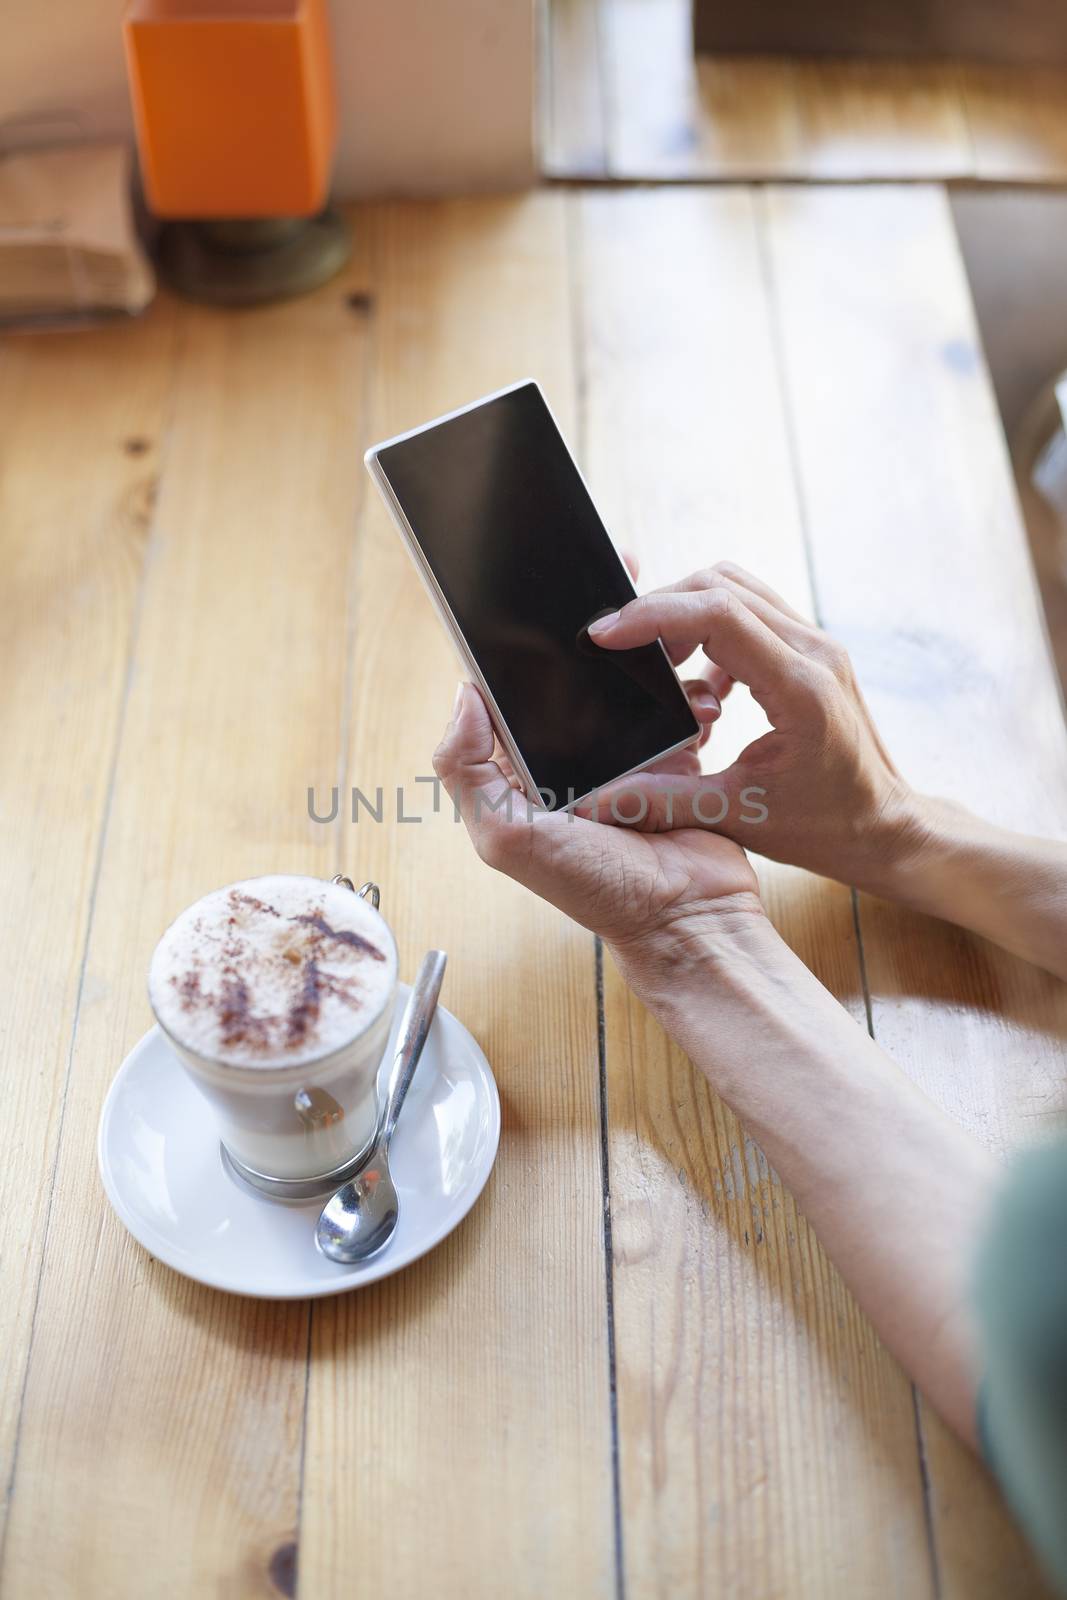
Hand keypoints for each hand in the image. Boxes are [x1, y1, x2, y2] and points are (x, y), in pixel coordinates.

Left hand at [432, 683, 761, 975]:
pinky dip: (683, 705)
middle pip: (564, 696)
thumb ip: (467, 771)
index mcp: (520, 784)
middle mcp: (568, 771)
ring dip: (637, 684)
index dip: (506, 682)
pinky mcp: (671, 762)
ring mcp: (622, 764)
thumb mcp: (508, 836)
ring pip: (622, 698)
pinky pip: (673, 715)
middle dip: (579, 674)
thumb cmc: (596, 887)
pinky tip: (689, 699)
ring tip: (649, 671)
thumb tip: (462, 696)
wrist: (684, 913)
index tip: (522, 650)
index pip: (500, 716)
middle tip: (597, 652)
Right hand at [582, 561, 919, 890]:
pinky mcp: (811, 651)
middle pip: (721, 587)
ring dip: (685, 613)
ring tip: (655, 662)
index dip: (653, 615)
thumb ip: (663, 801)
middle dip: (660, 609)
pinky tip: (698, 683)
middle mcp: (813, 651)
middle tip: (620, 650)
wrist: (885, 827)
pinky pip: (751, 612)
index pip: (717, 615)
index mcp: (800, 687)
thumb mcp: (738, 817)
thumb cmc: (825, 827)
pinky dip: (710, 628)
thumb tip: (595, 801)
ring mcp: (817, 645)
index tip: (606, 635)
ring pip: (736, 589)